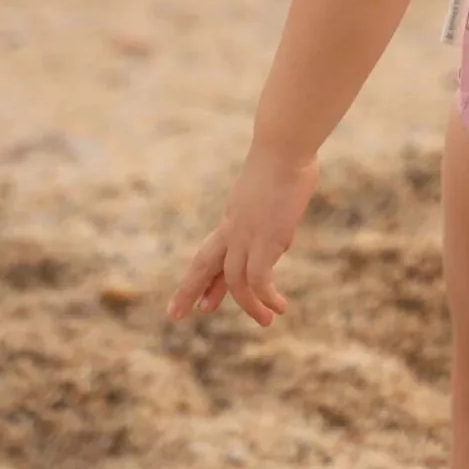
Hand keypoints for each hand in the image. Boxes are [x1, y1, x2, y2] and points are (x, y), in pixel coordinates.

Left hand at [166, 145, 319, 327]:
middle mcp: (233, 227)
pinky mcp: (265, 241)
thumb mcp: (275, 182)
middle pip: (203, 264)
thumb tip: (294, 186)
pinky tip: (280, 307)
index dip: (206, 277)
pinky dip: (266, 298)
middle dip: (190, 290)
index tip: (199, 300)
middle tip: (175, 316)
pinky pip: (259, 280)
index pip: (213, 251)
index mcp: (233, 214)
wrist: (284, 147)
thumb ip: (277, 197)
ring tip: (265, 322)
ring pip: (235, 281)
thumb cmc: (287, 153)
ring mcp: (246, 235)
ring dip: (249, 305)